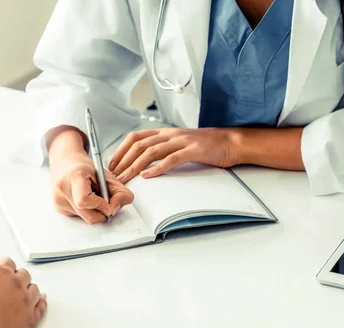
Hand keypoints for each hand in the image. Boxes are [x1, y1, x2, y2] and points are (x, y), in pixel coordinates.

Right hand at [0, 258, 46, 327]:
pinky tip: (42, 301)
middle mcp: (17, 285)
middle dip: (17, 277)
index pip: (7, 263)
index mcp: (1, 273)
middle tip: (10, 282)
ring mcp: (26, 302)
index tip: (1, 269)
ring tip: (24, 292)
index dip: (3, 266)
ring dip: (29, 289)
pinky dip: (42, 303)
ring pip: (34, 290)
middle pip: (23, 275)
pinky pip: (41, 308)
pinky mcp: (30, 319)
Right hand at [50, 149, 134, 223]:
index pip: (84, 200)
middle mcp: (63, 189)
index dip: (100, 206)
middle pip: (87, 215)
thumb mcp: (107, 175)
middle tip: (107, 203)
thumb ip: (119, 193)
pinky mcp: (58, 208)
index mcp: (75, 176)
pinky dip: (86, 212)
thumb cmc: (86, 168)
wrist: (65, 162)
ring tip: (93, 197)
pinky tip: (85, 200)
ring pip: (84, 218)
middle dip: (102, 213)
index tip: (109, 204)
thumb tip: (115, 210)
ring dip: (95, 212)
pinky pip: (78, 218)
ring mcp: (58, 199)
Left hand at [109, 127, 241, 183]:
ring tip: (126, 178)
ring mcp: (181, 141)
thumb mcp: (181, 144)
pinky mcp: (193, 150)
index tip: (111, 164)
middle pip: (139, 145)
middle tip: (114, 175)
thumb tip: (145, 162)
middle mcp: (170, 134)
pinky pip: (171, 159)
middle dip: (123, 161)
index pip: (136, 137)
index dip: (121, 150)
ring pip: (151, 151)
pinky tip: (148, 176)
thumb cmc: (207, 146)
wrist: (231, 142)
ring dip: (135, 166)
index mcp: (166, 132)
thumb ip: (164, 149)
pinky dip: (157, 168)